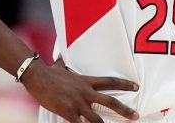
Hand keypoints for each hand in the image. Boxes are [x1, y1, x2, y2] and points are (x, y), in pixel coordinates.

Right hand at [21, 59, 139, 121]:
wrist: (38, 76)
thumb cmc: (48, 72)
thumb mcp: (61, 66)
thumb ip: (64, 63)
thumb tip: (60, 57)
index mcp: (87, 81)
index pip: (110, 81)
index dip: (124, 84)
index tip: (136, 87)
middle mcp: (86, 92)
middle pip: (110, 101)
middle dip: (125, 110)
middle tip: (135, 116)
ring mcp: (78, 103)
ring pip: (97, 119)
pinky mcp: (68, 112)